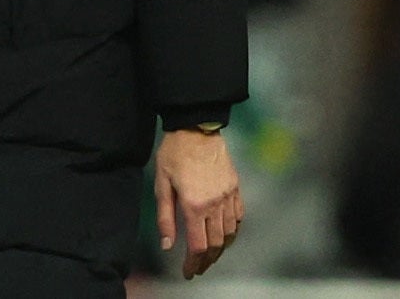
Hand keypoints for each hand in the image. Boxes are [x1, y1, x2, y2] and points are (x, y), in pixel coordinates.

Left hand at [155, 129, 242, 279]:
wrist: (195, 127)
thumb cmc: (173, 153)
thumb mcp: (161, 184)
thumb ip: (165, 217)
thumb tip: (167, 245)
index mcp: (194, 204)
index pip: (198, 246)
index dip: (193, 263)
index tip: (188, 272)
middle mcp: (215, 204)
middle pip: (215, 244)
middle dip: (206, 261)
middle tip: (198, 268)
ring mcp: (229, 197)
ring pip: (230, 234)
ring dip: (220, 249)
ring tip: (209, 255)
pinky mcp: (236, 188)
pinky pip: (238, 218)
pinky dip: (232, 231)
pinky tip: (224, 235)